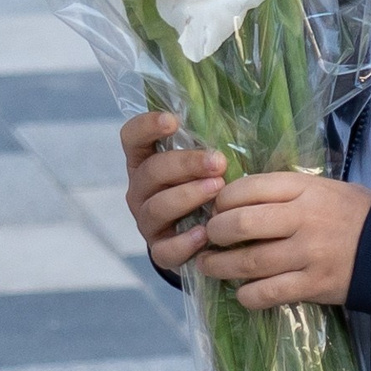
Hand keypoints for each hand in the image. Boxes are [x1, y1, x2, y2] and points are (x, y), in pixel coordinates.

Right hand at [121, 108, 225, 275]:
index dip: (147, 127)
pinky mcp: (160, 250)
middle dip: (185, 164)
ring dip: (188, 196)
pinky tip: (205, 233)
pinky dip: (185, 241)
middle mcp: (141, 190)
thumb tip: (238, 121)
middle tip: (218, 162)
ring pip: (157, 207)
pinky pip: (165, 249)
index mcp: (146, 161)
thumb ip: (209, 146)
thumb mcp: (204, 164)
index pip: (132, 138)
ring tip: (217, 189)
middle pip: (151, 171)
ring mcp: (147, 221)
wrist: (203, 237)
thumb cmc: (205, 188)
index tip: (173, 120)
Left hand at [194, 169, 370, 310]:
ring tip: (209, 265)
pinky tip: (243, 292)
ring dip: (220, 266)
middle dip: (215, 232)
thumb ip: (285, 191)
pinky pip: (267, 293)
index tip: (218, 209)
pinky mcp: (312, 286)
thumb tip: (238, 198)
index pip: (248, 188)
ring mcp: (307, 255)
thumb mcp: (323, 188)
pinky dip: (247, 295)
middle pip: (240, 224)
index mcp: (304, 189)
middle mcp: (303, 220)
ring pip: (249, 262)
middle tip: (210, 238)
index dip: (222, 200)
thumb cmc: (355, 215)